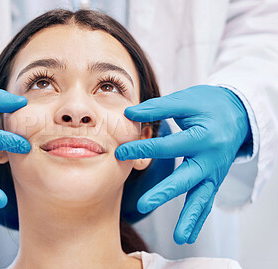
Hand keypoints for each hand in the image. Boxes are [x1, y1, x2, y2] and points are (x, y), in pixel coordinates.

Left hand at [115, 85, 250, 243]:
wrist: (237, 113)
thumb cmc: (208, 104)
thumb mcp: (186, 100)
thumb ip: (158, 108)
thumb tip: (128, 114)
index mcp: (203, 136)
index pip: (169, 146)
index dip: (144, 149)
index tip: (121, 152)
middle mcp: (211, 158)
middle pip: (186, 178)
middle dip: (164, 192)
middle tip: (143, 204)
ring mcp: (215, 172)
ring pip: (201, 197)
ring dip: (189, 218)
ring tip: (179, 238)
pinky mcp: (214, 180)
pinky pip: (206, 201)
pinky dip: (198, 219)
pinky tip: (188, 235)